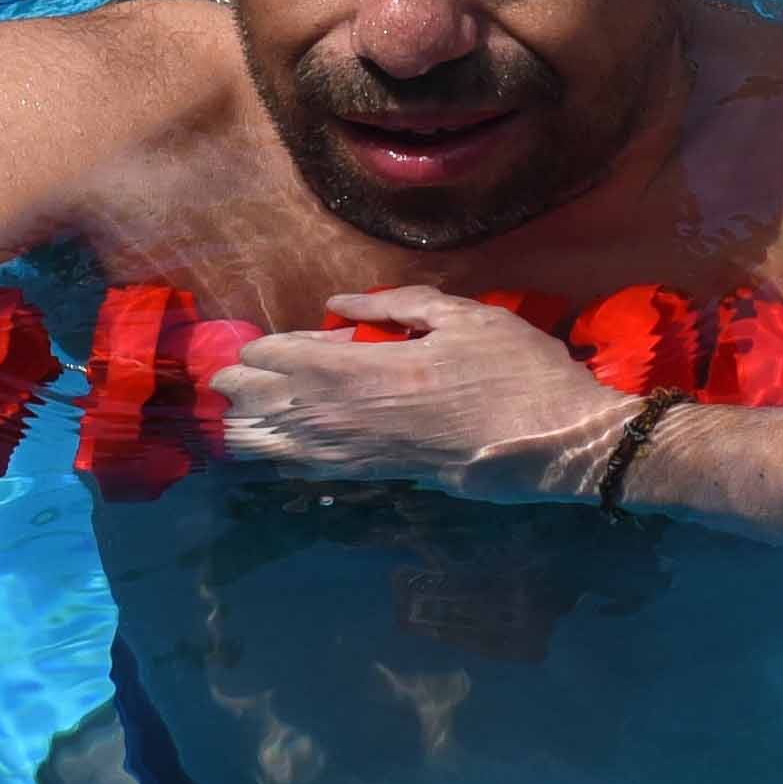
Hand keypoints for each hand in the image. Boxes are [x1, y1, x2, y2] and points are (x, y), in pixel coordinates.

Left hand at [216, 287, 632, 498]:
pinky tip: (279, 453)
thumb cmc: (519, 371)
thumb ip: (394, 307)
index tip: (249, 347)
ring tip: (234, 419)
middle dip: (243, 390)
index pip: (287, 360)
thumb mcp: (463, 317)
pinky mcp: (385, 477)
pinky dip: (289, 459)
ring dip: (256, 430)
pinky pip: (319, 471)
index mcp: (368, 372)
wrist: (558, 443)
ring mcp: (367, 455)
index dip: (262, 352)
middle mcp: (353, 419)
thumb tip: (336, 306)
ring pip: (286, 448)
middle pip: (273, 406)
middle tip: (224, 380)